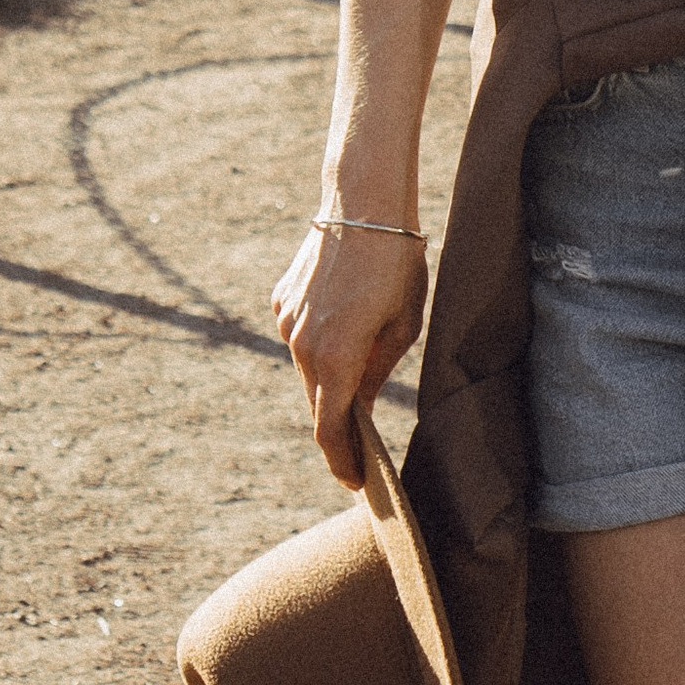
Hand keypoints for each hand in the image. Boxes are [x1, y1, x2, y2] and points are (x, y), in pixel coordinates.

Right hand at [272, 220, 428, 486]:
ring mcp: (286, 322)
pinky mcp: (281, 300)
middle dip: (338, 425)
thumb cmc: (396, 264)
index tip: (355, 483)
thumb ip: (379, 371)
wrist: (362, 202)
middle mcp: (301, 346)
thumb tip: (362, 404)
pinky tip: (344, 323)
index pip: (330, 431)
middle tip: (361, 448)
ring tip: (358, 378)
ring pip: (308, 368)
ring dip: (329, 378)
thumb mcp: (403, 324)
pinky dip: (319, 343)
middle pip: (318, 402)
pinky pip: (300, 335)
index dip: (342, 462)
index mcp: (335, 359)